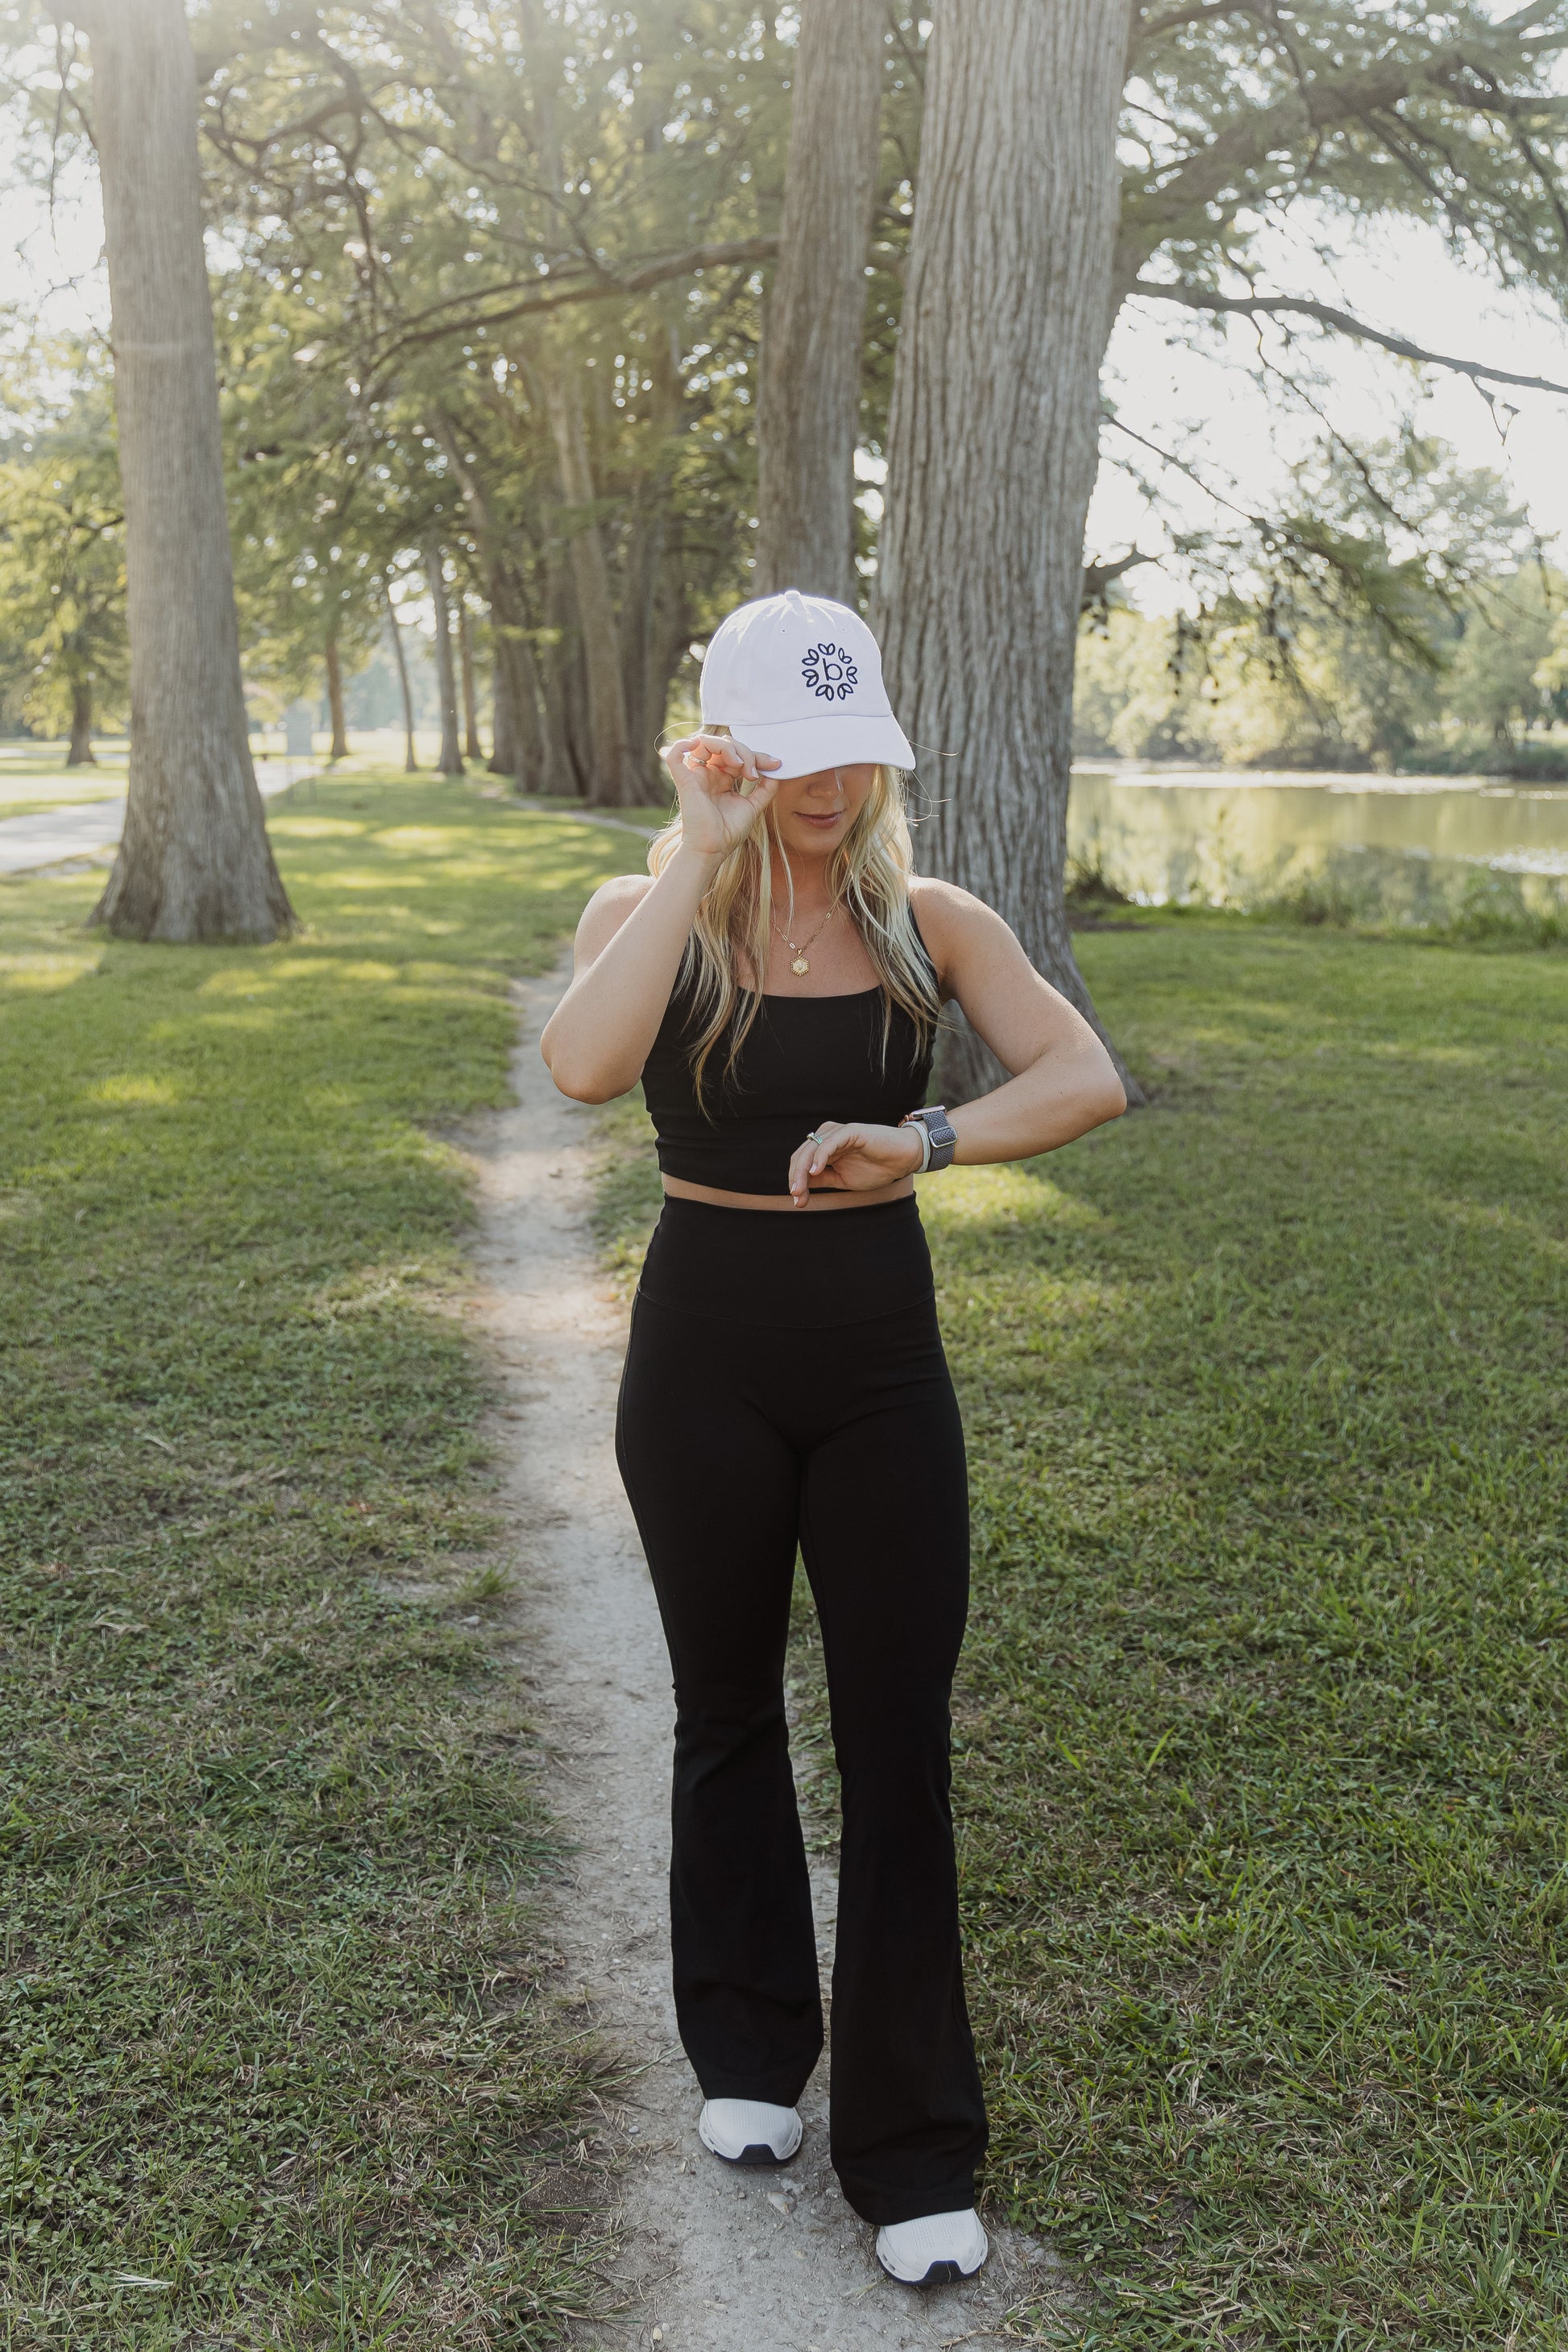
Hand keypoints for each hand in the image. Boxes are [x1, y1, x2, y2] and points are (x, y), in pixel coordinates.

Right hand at [662, 732, 782, 859]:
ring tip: (739, 765)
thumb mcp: (754, 806)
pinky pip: (676, 755)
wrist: (713, 849)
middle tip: (753, 774)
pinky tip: (702, 746)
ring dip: (727, 747)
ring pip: (705, 742)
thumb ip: (765, 788)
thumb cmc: (729, 832)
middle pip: (725, 745)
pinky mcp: (685, 781)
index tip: (775, 764)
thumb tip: (776, 768)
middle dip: (745, 752)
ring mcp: (696, 776)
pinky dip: (685, 744)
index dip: (757, 755)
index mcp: (722, 779)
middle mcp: (708, 774)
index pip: (738, 754)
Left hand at [787, 1119, 924, 1205]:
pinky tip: (815, 1171)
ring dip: (803, 1171)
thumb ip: (822, 1179)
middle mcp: (827, 1137)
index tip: (799, 1202)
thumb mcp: (842, 1179)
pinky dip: (819, 1157)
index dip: (797, 1181)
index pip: (802, 1162)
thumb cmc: (876, 1168)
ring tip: (801, 1189)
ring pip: (811, 1149)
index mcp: (824, 1148)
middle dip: (797, 1178)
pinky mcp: (849, 1130)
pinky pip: (828, 1143)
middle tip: (798, 1198)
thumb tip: (799, 1188)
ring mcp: (837, 1133)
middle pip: (802, 1156)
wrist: (902, 1159)